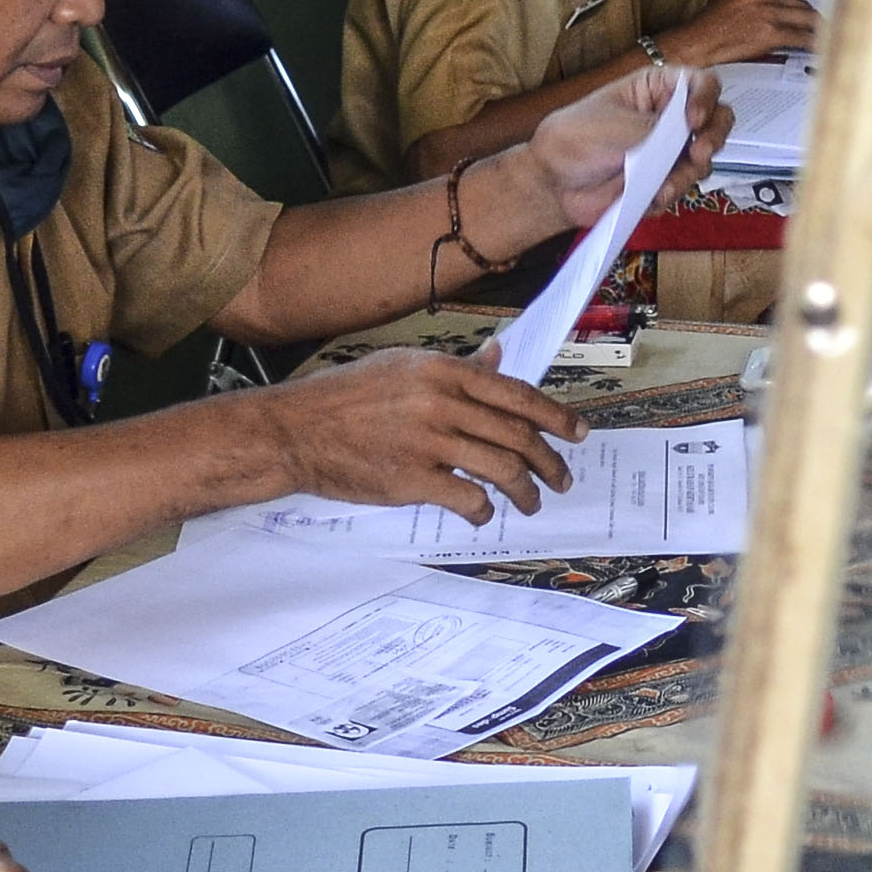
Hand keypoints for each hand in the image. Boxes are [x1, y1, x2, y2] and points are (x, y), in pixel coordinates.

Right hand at [263, 346, 587, 522]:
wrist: (294, 430)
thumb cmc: (345, 397)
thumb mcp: (402, 366)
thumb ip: (456, 367)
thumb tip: (497, 356)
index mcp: (442, 371)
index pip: (516, 394)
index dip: (555, 416)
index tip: (577, 433)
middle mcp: (439, 402)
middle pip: (517, 434)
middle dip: (548, 461)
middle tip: (560, 478)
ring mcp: (426, 442)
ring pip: (500, 469)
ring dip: (524, 492)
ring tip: (529, 503)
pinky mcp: (410, 479)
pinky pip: (467, 499)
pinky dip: (483, 511)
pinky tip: (482, 515)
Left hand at [520, 62, 735, 224]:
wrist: (554, 186)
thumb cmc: (572, 141)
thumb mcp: (613, 125)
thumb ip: (655, 129)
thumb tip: (686, 137)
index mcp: (655, 89)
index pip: (699, 83)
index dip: (705, 99)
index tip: (693, 120)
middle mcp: (669, 117)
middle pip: (716, 119)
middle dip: (712, 137)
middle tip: (698, 153)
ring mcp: (669, 151)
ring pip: (704, 159)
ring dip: (688, 174)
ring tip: (663, 186)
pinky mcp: (665, 180)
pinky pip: (686, 188)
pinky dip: (672, 194)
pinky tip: (651, 197)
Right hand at [661, 0, 818, 68]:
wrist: (695, 46)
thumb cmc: (709, 32)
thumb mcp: (729, 3)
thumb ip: (753, 4)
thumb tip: (778, 16)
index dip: (802, 9)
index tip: (811, 17)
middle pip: (801, 5)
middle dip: (815, 20)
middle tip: (826, 29)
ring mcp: (767, 12)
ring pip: (806, 20)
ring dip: (819, 32)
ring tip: (827, 40)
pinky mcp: (770, 32)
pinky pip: (801, 38)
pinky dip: (813, 45)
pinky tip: (819, 51)